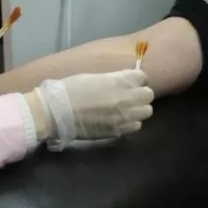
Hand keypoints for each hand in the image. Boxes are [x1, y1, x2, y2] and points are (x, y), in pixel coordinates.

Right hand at [34, 70, 154, 149]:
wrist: (59, 112)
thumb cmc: (72, 89)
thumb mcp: (95, 77)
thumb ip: (114, 79)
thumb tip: (124, 82)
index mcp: (120, 80)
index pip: (143, 77)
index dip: (136, 80)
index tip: (129, 83)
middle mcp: (127, 97)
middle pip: (148, 94)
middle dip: (140, 94)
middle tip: (128, 97)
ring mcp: (125, 115)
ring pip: (147, 111)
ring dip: (138, 109)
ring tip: (126, 110)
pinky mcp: (119, 130)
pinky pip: (137, 126)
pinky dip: (131, 123)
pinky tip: (120, 121)